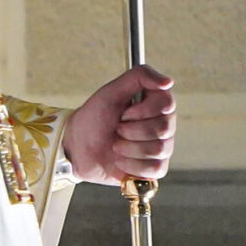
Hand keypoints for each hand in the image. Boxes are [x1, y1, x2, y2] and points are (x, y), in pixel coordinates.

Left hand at [63, 64, 175, 185]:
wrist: (77, 147)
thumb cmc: (93, 118)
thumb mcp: (111, 91)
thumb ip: (139, 77)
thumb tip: (168, 82)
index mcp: (155, 104)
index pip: (167, 104)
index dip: (142, 110)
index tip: (123, 113)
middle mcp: (163, 125)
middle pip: (164, 128)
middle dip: (132, 130)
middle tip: (117, 129)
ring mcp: (161, 148)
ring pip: (159, 149)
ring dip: (129, 148)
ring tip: (116, 146)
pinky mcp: (154, 168)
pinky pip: (155, 168)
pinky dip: (132, 165)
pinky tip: (120, 160)